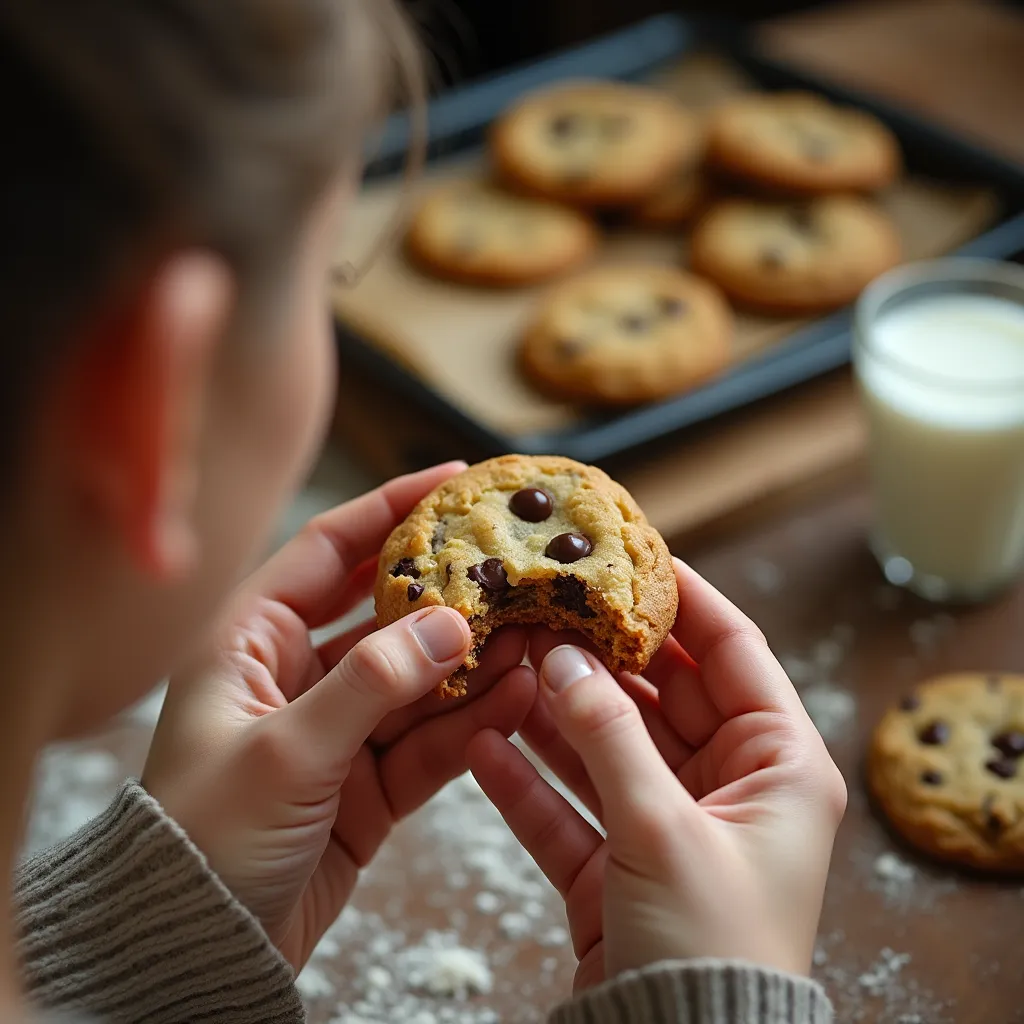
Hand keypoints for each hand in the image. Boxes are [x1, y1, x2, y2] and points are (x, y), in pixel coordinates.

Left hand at [143, 463, 534, 969]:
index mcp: (249, 641)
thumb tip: (450, 624)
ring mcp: (337, 728)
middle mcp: (295, 673)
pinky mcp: (367, 781)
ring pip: (418, 678)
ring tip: (535, 640)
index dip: (389, 509)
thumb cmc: (206, 837)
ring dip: (474, 662)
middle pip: (385, 610)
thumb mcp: (285, 751)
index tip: (455, 482)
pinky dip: (469, 721)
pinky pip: (427, 737)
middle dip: (449, 591)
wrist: (199, 949)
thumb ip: (371, 682)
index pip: (326, 550)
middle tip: (513, 568)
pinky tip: (515, 699)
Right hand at [468, 557, 845, 992]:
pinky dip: (530, 780)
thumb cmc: (711, 948)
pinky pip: (572, 805)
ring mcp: (672, 823)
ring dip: (556, 712)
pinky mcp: (621, 865)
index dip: (685, 598)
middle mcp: (730, 786)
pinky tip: (481, 745)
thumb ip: (609, 736)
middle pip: (660, 693)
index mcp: (780, 766)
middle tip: (547, 609)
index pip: (734, 650)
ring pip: (608, 745)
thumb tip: (564, 659)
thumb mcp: (663, 829)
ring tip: (505, 661)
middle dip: (598, 656)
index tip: (635, 554)